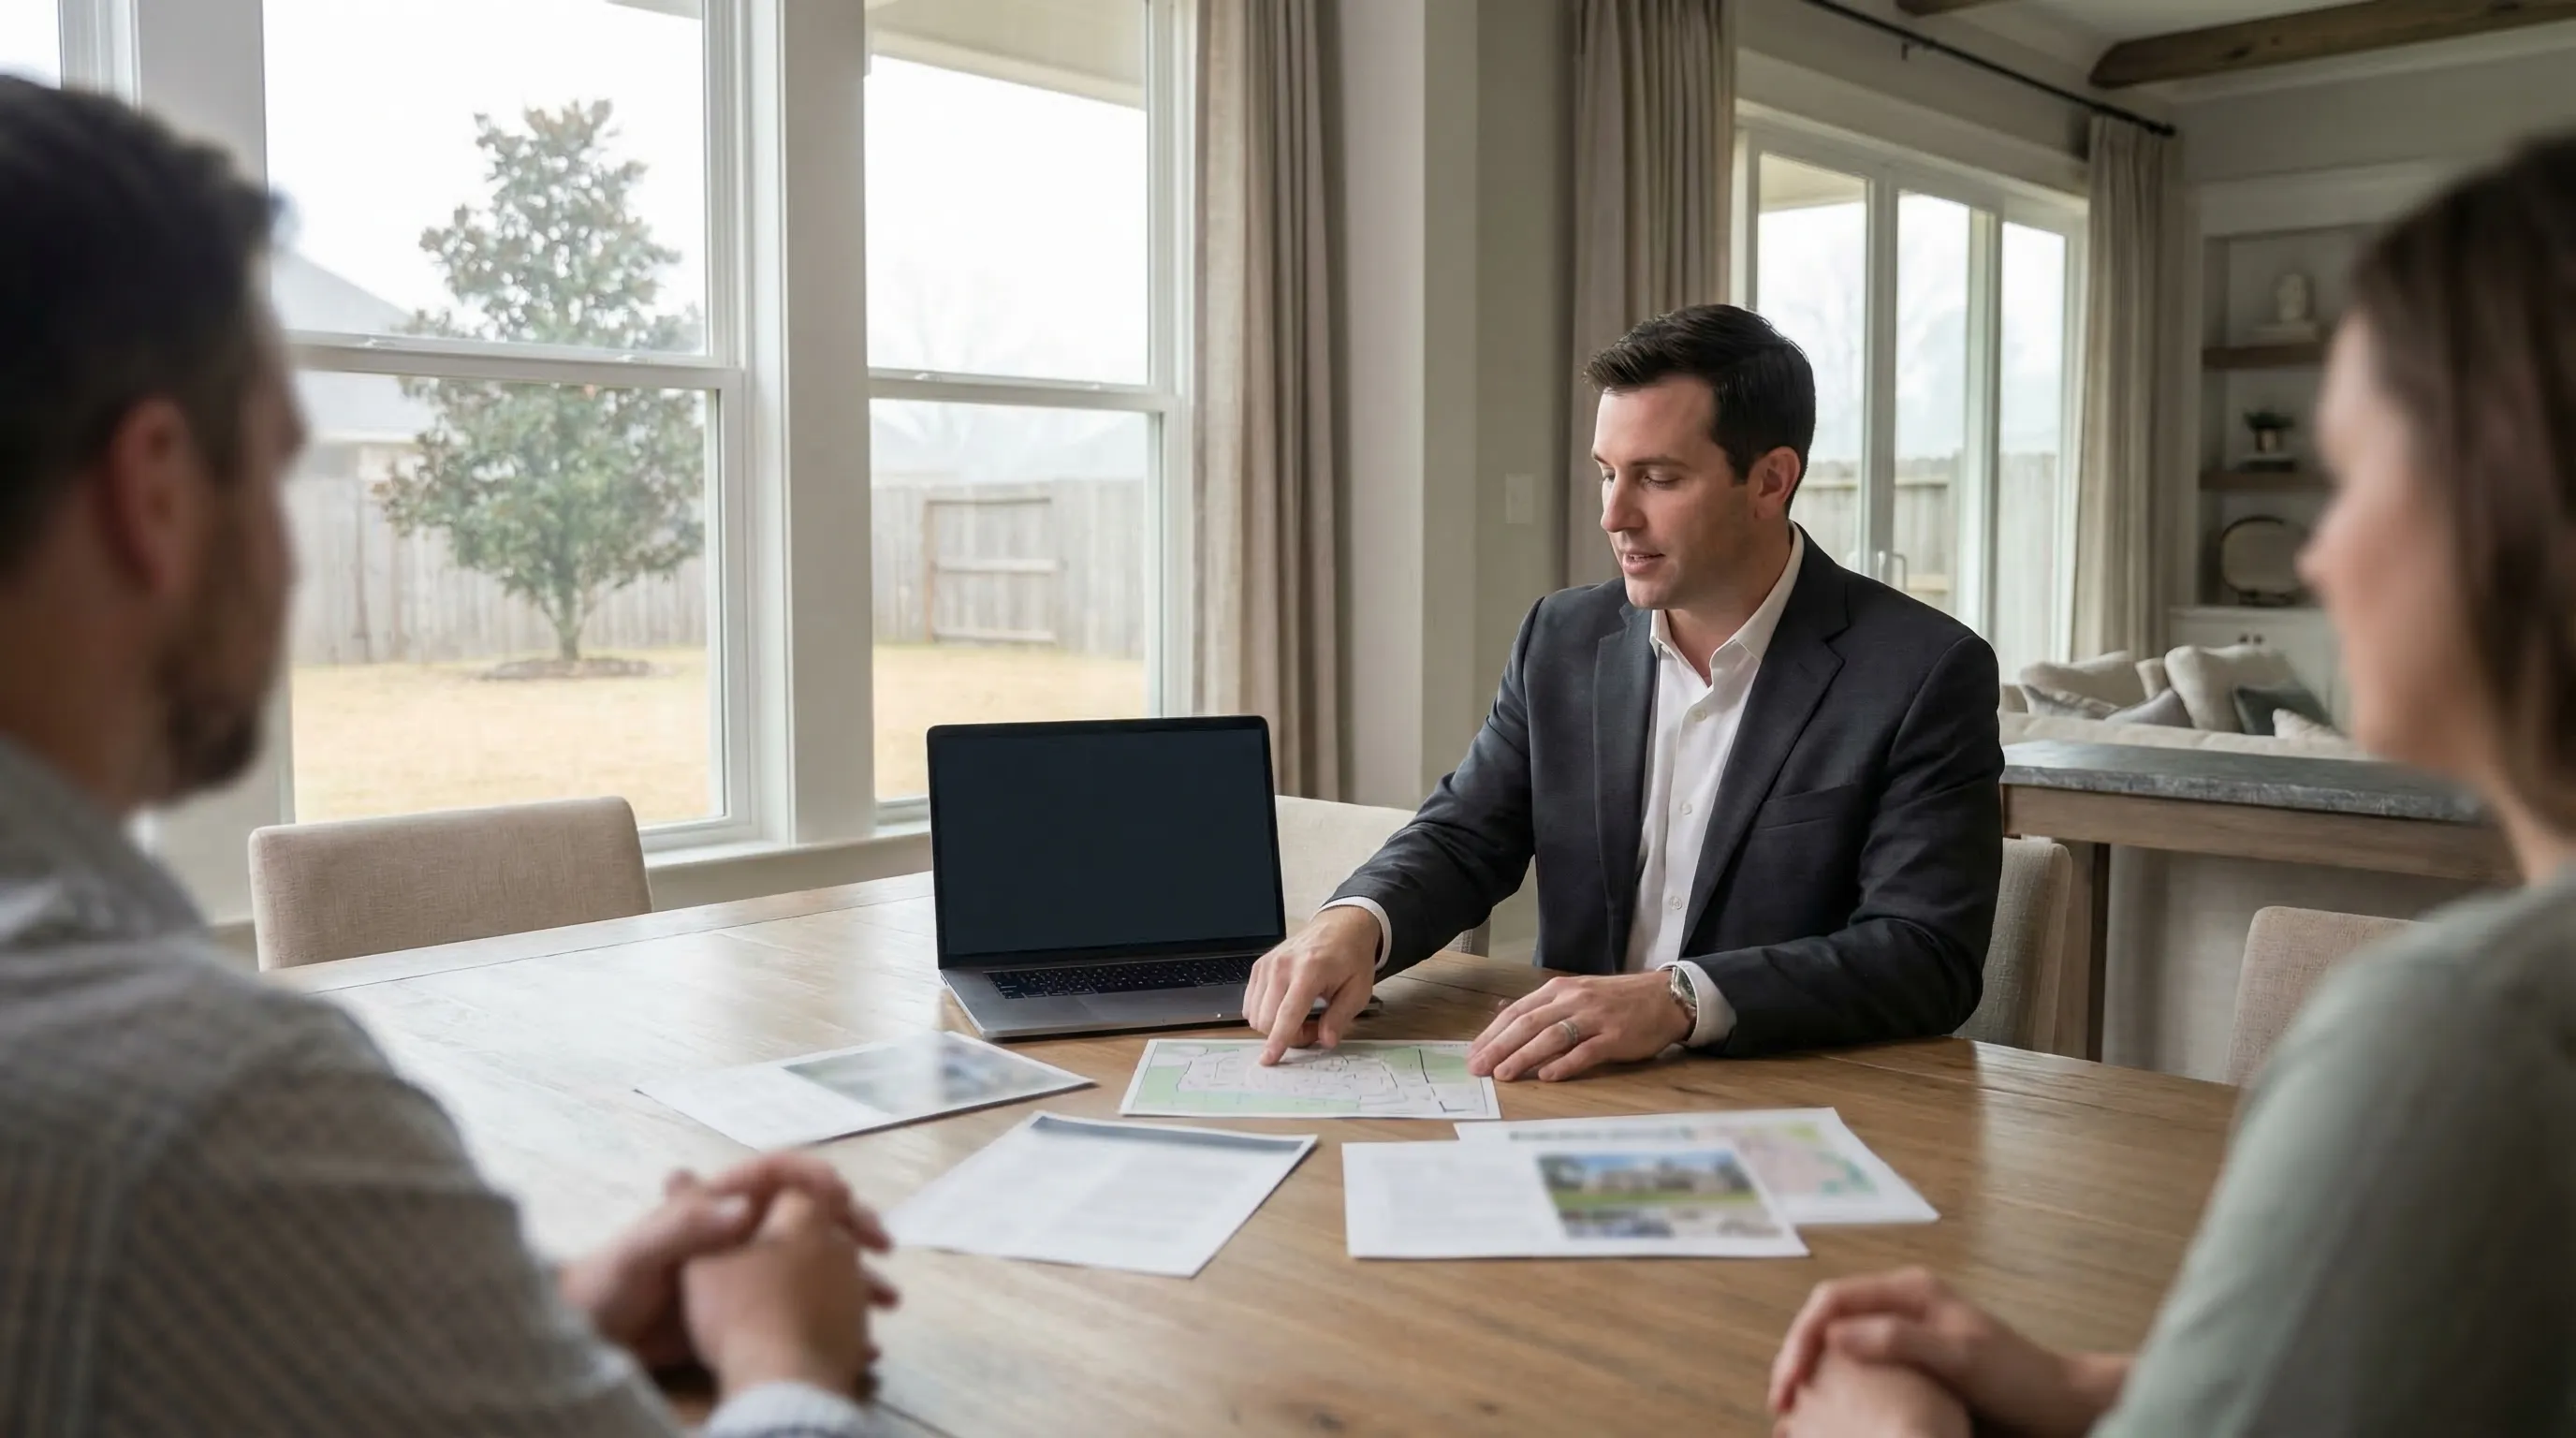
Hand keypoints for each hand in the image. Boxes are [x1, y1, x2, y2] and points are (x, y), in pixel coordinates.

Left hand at [562, 1154, 894, 1369]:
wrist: (585, 1342)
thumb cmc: (604, 1288)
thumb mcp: (639, 1254)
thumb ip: (684, 1227)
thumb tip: (743, 1207)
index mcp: (715, 1204)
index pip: (775, 1174)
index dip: (812, 1177)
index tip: (842, 1194)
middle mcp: (740, 1232)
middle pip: (808, 1216)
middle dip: (851, 1227)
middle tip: (882, 1247)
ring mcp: (749, 1272)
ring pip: (815, 1265)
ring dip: (856, 1279)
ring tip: (887, 1301)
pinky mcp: (749, 1312)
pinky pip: (803, 1311)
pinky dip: (836, 1323)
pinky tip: (862, 1344)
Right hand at [1244, 906, 1380, 1063]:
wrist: (1339, 927)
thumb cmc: (1351, 958)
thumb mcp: (1358, 990)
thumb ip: (1340, 1017)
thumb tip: (1325, 1040)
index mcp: (1309, 970)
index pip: (1287, 1014)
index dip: (1278, 1041)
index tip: (1269, 1059)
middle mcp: (1282, 966)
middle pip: (1267, 1019)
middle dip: (1287, 1035)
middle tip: (1314, 1028)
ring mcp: (1267, 965)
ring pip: (1255, 1014)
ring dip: (1275, 1026)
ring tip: (1302, 1016)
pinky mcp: (1259, 967)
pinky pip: (1250, 1003)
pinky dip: (1266, 1014)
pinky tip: (1286, 1008)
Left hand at [1467, 971, 1690, 1081]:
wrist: (1664, 997)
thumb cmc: (1615, 1000)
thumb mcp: (1576, 993)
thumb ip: (1543, 1006)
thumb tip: (1501, 1014)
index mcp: (1559, 989)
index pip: (1518, 1011)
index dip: (1493, 1033)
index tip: (1473, 1053)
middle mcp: (1574, 1000)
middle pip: (1529, 1024)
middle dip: (1499, 1047)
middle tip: (1478, 1068)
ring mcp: (1595, 1018)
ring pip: (1551, 1037)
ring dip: (1524, 1056)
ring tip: (1503, 1074)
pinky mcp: (1615, 1037)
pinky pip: (1585, 1051)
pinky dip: (1564, 1064)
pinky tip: (1547, 1076)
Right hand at [1770, 1268, 2125, 1437]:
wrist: (2064, 1408)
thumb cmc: (2019, 1380)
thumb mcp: (1960, 1358)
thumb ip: (1899, 1340)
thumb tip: (1833, 1335)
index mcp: (1910, 1291)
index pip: (1833, 1300)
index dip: (1802, 1337)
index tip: (1791, 1382)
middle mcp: (1902, 1307)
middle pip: (1829, 1321)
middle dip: (1798, 1357)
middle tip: (1782, 1403)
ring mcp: (1907, 1336)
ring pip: (1840, 1346)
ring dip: (1813, 1375)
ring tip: (1795, 1413)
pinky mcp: (1914, 1367)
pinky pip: (1862, 1370)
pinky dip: (1838, 1390)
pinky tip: (1830, 1417)